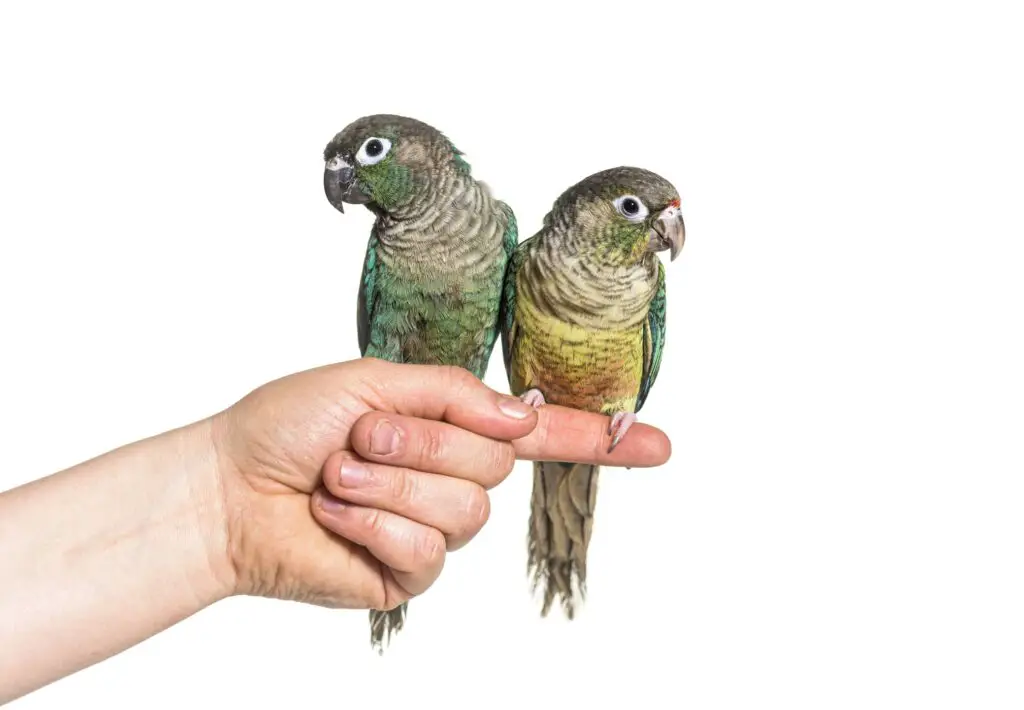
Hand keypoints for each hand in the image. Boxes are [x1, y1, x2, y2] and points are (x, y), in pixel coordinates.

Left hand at [208, 358, 670, 610]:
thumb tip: (524, 416)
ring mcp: (434, 527)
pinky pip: (426, 548)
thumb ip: (453, 393)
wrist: (232, 487)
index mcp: (453, 427)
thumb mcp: (373, 380)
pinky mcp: (408, 571)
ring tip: (339, 472)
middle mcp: (454, 477)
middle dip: (422, 440)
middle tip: (361, 435)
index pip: (543, 436)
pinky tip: (336, 513)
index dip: (600, 440)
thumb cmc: (291, 425)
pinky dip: (374, 522)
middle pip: (495, 462)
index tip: (656, 443)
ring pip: (464, 507)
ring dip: (391, 481)